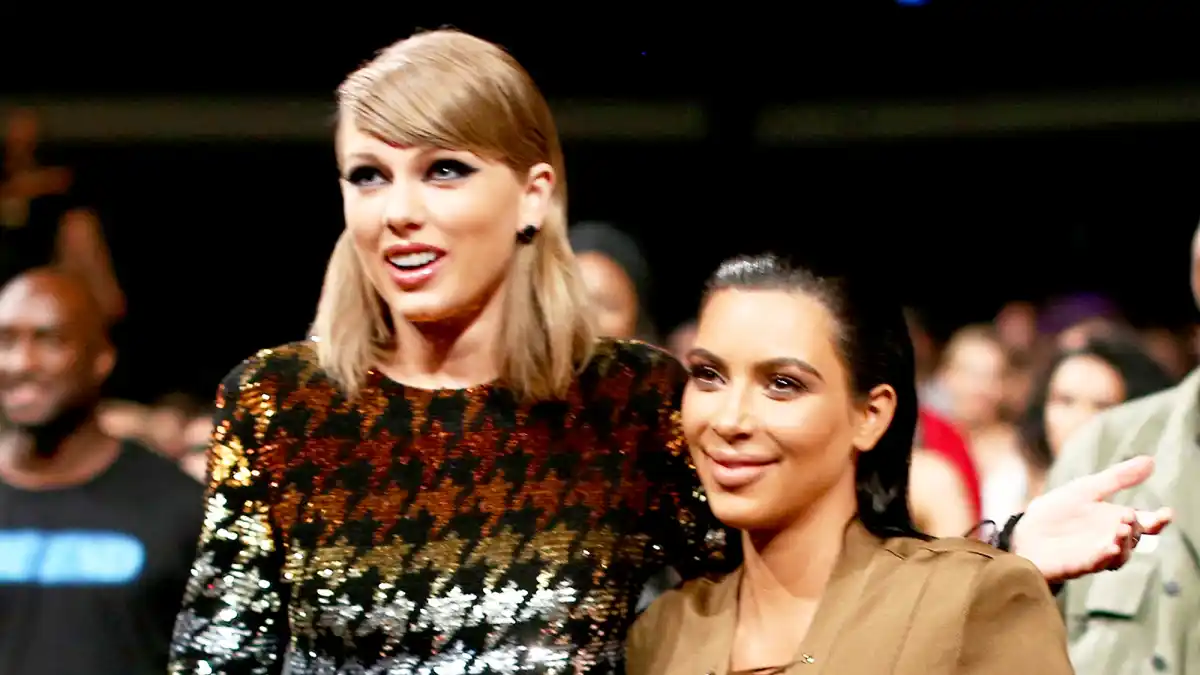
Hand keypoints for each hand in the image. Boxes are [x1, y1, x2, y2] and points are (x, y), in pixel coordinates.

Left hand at [1012, 456, 1172, 583]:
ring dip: (1123, 544)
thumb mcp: (1087, 489)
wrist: (1024, 532)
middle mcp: (1111, 540)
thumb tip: (1151, 461)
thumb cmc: (1058, 512)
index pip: (1145, 523)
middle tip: (1129, 515)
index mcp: (1116, 522)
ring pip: (1118, 555)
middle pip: (1134, 539)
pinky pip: (1094, 564)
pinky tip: (1108, 547)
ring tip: (1122, 530)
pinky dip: (1103, 557)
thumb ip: (1117, 478)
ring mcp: (1095, 555)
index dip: (1158, 520)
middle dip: (1136, 529)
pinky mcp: (1076, 566)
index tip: (1166, 513)